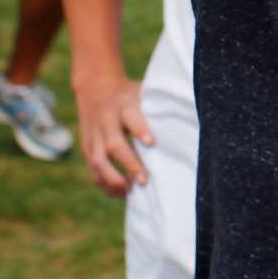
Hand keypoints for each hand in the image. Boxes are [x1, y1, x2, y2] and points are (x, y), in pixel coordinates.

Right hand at [73, 68, 153, 197]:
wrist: (95, 85)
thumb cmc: (128, 94)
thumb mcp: (141, 93)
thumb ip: (157, 107)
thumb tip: (190, 122)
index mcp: (123, 104)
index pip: (130, 116)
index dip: (139, 129)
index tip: (151, 142)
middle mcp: (106, 120)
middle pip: (113, 144)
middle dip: (129, 164)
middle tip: (144, 180)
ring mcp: (94, 134)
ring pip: (98, 159)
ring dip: (113, 179)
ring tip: (130, 190)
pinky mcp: (86, 145)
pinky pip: (92, 168)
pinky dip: (104, 183)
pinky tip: (120, 193)